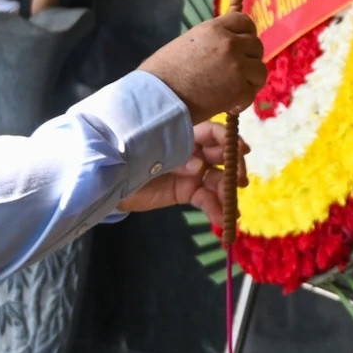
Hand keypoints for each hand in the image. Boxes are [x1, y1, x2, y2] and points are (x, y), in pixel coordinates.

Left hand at [117, 121, 248, 230]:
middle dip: (234, 168)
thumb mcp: (151, 155)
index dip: (229, 139)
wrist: (111, 183)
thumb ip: (176, 159)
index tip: (241, 150)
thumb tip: (199, 168)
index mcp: (185, 134)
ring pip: (217, 180)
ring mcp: (193, 173)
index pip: (213, 132)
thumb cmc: (129, 158)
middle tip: (240, 182)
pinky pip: (207, 200)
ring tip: (232, 209)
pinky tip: (222, 220)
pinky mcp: (188, 193)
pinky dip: (216, 210)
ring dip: (227, 194)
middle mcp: (194, 152)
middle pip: (222, 156)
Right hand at [138, 13, 265, 123]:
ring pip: (260, 70)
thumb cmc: (161, 73)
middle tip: (237, 74)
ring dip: (250, 81)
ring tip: (235, 91)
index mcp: (214, 28)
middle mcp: (230, 43)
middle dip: (249, 60)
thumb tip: (222, 49)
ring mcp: (237, 66)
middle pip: (256, 46)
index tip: (243, 47)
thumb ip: (210, 42)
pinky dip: (243, 101)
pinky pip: (252, 93)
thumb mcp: (187, 43)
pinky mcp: (239, 89)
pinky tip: (230, 105)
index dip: (247, 35)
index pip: (244, 22)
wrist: (158, 97)